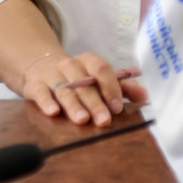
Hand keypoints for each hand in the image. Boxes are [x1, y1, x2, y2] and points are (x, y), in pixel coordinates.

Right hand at [22, 51, 147, 126]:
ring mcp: (51, 75)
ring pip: (64, 90)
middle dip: (96, 103)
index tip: (117, 106)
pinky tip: (53, 112)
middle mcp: (70, 66)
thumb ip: (122, 87)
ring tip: (82, 120)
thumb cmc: (77, 77)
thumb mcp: (98, 78)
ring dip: (74, 105)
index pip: (101, 69)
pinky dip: (46, 102)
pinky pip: (40, 92)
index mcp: (89, 62)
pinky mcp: (35, 85)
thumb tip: (147, 96)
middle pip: (84, 84)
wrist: (41, 67)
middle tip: (104, 120)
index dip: (110, 87)